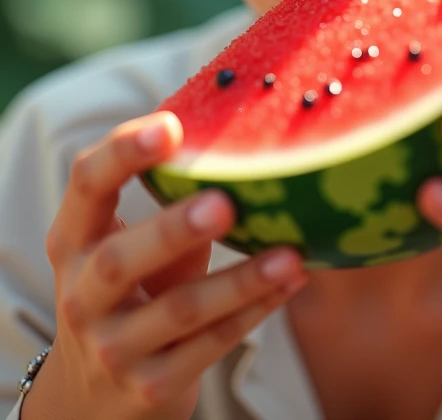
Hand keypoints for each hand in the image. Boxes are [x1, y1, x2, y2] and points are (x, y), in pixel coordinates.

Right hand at [41, 112, 307, 419]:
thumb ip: (171, 204)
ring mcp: (112, 347)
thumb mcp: (131, 247)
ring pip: (179, 312)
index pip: (86, 184)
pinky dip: (255, 311)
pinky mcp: (151, 386)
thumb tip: (245, 141)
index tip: (172, 126)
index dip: (123, 152)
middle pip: (118, 260)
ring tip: (290, 255)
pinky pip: (210, 346)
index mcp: (74, 240)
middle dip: (172, 230)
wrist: (93, 399)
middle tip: (225, 203)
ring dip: (240, 281)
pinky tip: (291, 283)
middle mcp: (81, 295)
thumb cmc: (129, 292)